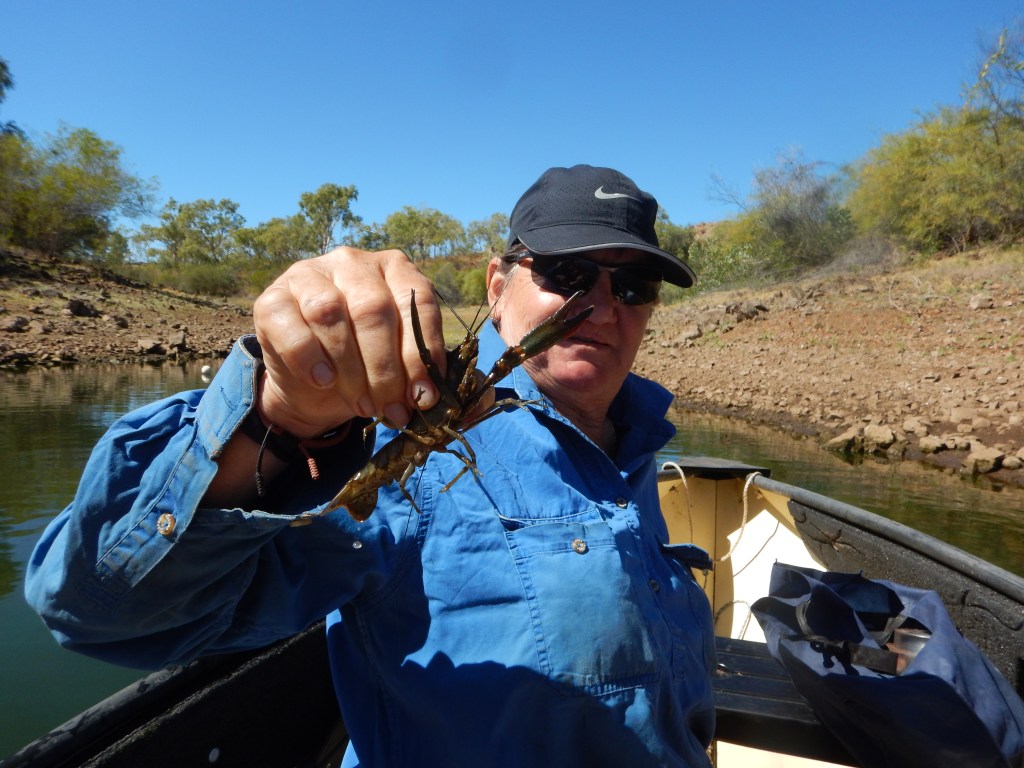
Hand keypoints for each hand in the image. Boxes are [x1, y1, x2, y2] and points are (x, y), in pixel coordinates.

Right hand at [252, 247, 444, 436]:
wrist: (312, 385)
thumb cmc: (367, 369)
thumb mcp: (404, 372)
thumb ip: (440, 380)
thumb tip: (483, 401)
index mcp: (396, 270)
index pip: (417, 302)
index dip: (423, 353)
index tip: (425, 397)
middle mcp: (354, 262)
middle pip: (375, 309)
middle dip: (387, 369)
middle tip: (392, 410)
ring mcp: (309, 274)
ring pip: (332, 315)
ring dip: (351, 369)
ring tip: (363, 405)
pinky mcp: (272, 298)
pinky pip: (293, 326)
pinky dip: (310, 357)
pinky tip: (323, 381)